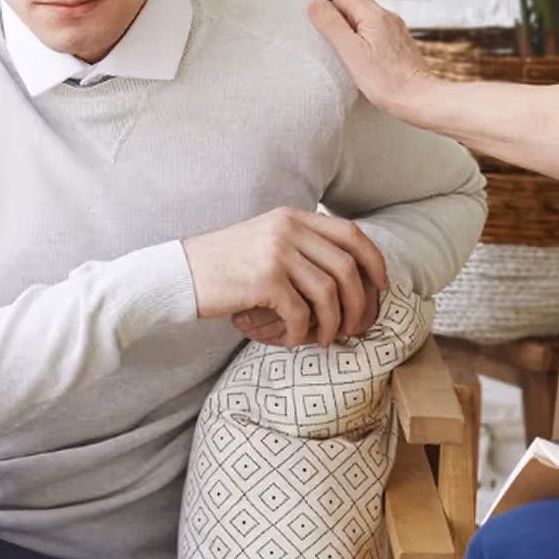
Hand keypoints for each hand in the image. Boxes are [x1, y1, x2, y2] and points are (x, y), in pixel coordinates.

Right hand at [183, 207, 389, 348]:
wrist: (178, 274)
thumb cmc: (222, 266)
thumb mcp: (263, 240)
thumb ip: (299, 245)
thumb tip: (344, 273)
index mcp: (292, 217)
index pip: (351, 233)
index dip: (374, 261)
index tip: (380, 286)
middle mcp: (288, 230)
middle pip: (348, 268)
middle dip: (358, 303)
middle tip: (354, 326)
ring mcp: (276, 254)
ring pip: (329, 294)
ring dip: (333, 323)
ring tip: (325, 339)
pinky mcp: (264, 281)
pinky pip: (301, 314)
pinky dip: (301, 333)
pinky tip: (292, 340)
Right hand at [297, 0, 438, 124]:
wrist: (421, 99)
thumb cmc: (388, 82)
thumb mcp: (352, 54)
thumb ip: (332, 26)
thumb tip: (315, 4)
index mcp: (373, 16)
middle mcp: (386, 17)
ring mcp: (393, 29)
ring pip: (361, 7)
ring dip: (340, 3)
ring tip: (322, 5)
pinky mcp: (395, 41)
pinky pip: (369, 21)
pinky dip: (352, 17)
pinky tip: (347, 27)